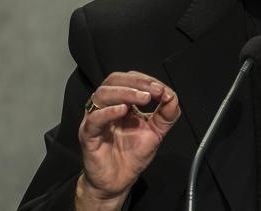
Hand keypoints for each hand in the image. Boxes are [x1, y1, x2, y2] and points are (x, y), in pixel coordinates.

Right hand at [75, 71, 180, 209]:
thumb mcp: (157, 131)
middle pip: (114, 81)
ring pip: (102, 94)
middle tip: (154, 92)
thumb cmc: (133, 155)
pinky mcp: (88, 136)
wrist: (119, 181)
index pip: (129, 79)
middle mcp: (106, 107)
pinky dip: (108, 112)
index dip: (146, 80)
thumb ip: (167, 114)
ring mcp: (95, 120)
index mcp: (122, 102)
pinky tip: (123, 110)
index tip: (161, 89)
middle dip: (136, 82)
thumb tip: (172, 95)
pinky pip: (94, 120)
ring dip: (125, 92)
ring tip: (144, 99)